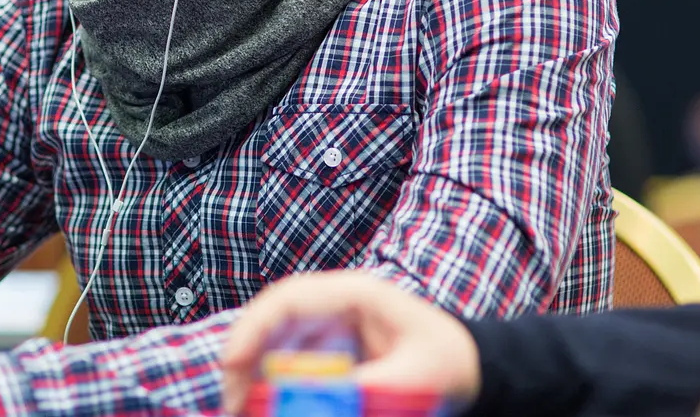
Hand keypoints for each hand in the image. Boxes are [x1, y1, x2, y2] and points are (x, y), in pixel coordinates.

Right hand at [221, 272, 480, 414]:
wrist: (468, 367)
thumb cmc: (447, 363)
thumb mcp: (411, 381)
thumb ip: (362, 391)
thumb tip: (309, 402)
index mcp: (354, 294)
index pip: (287, 298)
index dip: (252, 327)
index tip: (232, 363)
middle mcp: (332, 304)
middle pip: (270, 321)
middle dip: (243, 358)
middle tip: (231, 403)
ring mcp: (327, 326)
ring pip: (273, 344)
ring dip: (253, 375)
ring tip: (243, 408)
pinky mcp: (327, 350)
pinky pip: (288, 364)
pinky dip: (273, 386)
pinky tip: (265, 405)